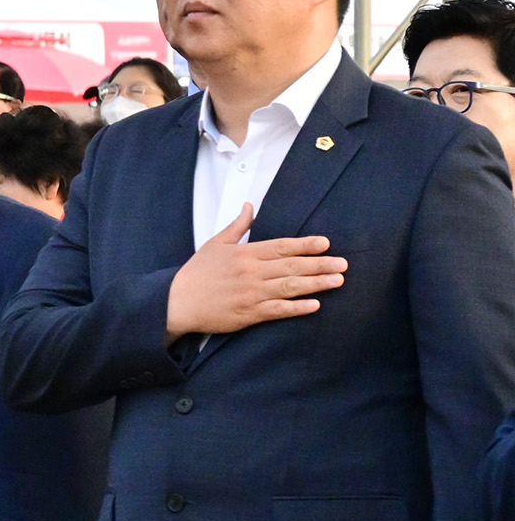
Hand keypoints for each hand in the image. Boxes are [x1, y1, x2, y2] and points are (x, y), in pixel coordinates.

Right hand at [165, 204, 345, 338]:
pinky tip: (314, 305)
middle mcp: (251, 272)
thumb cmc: (197, 273)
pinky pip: (278, 310)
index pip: (281, 247)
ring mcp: (251, 294)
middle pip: (292, 266)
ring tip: (337, 280)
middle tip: (343, 263)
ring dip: (316, 284)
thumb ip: (237, 226)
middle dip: (320, 264)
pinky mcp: (249, 314)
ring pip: (290, 287)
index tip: (325, 243)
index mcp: (244, 253)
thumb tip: (249, 206)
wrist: (177, 302)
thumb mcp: (215, 243)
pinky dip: (297, 308)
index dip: (305, 245)